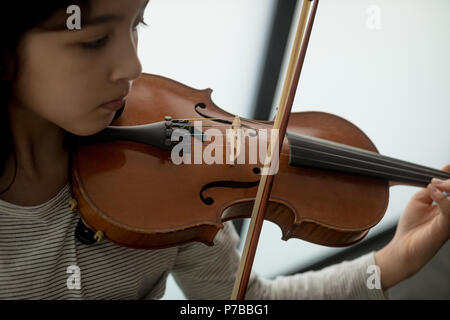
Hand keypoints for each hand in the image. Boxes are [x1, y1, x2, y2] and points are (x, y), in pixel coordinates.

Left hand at [375, 164, 449, 290]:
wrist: (403, 247)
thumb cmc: (411, 226)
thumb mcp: (420, 200)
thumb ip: (431, 188)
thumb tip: (439, 176)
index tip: (448, 167)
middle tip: (438, 180)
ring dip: (449, 187)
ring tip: (434, 184)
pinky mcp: (446, 227)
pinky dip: (442, 198)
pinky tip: (432, 191)